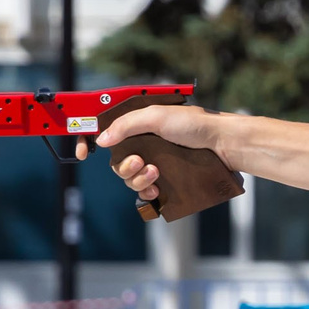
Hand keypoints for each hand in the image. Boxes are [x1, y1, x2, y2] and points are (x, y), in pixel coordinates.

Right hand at [94, 104, 225, 204]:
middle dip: (123, 166)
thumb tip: (101, 140)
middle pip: (115, 160)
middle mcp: (144, 142)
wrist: (225, 145)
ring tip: (155, 172)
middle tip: (140, 162)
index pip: (104, 130)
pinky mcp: (167, 179)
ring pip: (129, 178)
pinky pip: (145, 191)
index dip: (88, 140)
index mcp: (138, 123)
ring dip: (136, 178)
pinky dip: (145, 191)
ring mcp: (155, 161)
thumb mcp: (157, 117)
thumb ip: (127, 125)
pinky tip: (156, 189)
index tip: (82, 153)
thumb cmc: (195, 124)